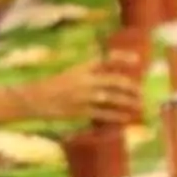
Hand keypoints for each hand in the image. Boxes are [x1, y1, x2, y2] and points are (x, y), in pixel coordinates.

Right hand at [24, 61, 139, 126]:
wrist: (34, 99)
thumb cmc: (54, 85)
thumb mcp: (72, 73)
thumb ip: (90, 73)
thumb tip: (111, 77)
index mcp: (83, 67)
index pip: (107, 59)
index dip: (123, 58)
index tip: (137, 60)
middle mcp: (85, 80)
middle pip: (114, 81)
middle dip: (131, 87)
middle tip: (141, 92)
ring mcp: (84, 96)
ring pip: (112, 99)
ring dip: (128, 103)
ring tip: (139, 106)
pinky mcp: (80, 111)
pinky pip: (103, 114)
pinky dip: (116, 116)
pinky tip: (126, 118)